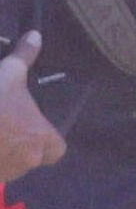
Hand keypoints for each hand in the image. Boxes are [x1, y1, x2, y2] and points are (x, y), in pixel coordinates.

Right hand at [0, 31, 63, 187]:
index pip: (57, 149)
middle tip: (6, 130)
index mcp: (41, 139)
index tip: (33, 129)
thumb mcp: (7, 74)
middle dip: (20, 147)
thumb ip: (24, 57)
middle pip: (32, 158)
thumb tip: (36, 35)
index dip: (46, 140)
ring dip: (3, 156)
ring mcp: (4, 173)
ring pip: (10, 166)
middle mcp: (28, 161)